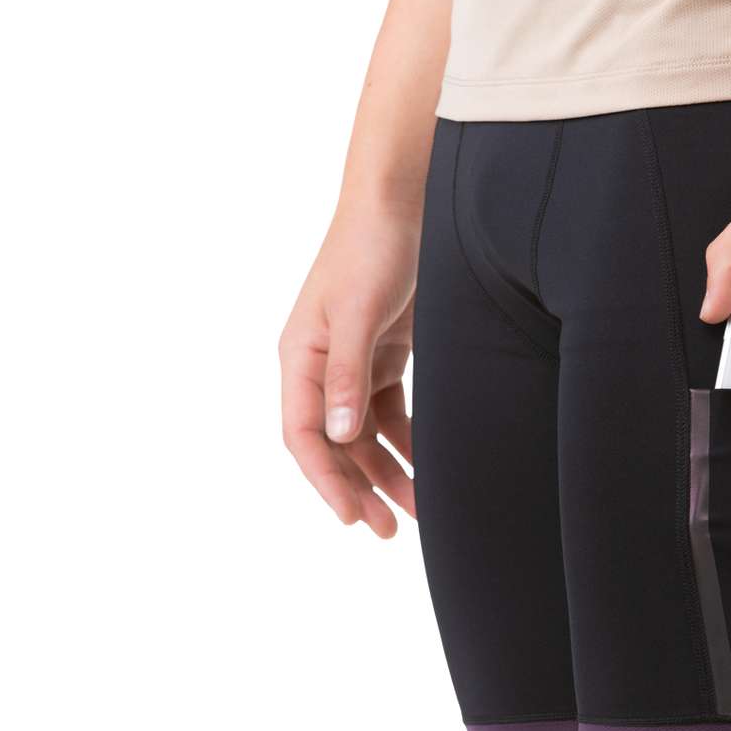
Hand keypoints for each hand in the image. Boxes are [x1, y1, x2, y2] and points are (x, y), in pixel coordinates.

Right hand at [279, 206, 419, 535]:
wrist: (403, 200)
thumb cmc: (371, 248)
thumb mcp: (357, 311)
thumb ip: (347, 373)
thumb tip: (340, 437)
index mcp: (300, 357)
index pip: (305, 435)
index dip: (325, 480)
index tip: (350, 518)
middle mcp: (321, 365)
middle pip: (336, 444)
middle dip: (360, 488)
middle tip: (387, 531)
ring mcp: (354, 360)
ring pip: (366, 434)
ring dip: (388, 471)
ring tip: (418, 510)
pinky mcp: (386, 352)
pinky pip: (391, 411)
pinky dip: (408, 440)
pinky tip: (430, 465)